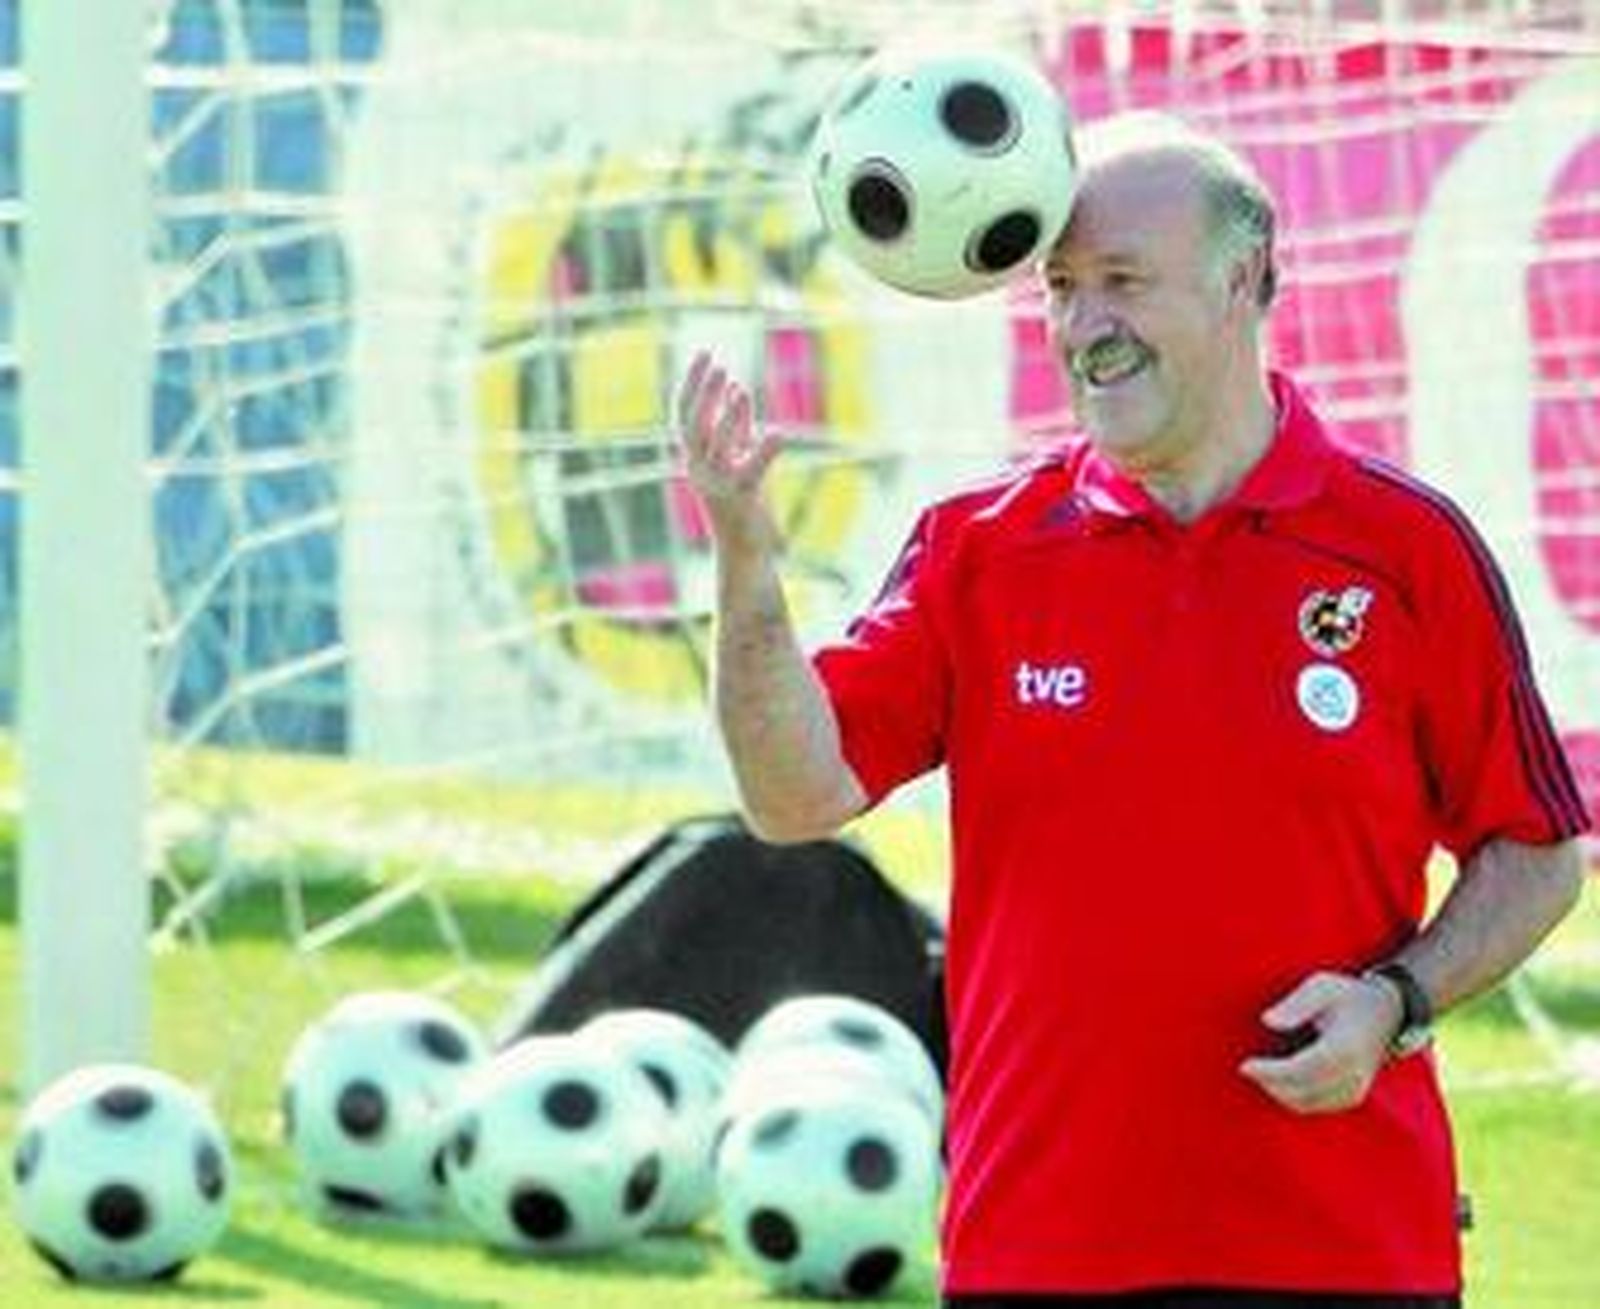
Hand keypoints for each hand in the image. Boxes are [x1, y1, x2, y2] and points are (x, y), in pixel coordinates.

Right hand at [675, 350, 783, 531]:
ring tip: (739, 388)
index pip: (685, 414)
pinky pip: (750, 470)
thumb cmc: (741, 502)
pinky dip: (764, 450)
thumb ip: (736, 425)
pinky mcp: (740, 499)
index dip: (692, 384)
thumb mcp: (737, 456)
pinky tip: (779, 432)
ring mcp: (717, 484)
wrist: (742, 549)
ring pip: (714, 445)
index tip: (706, 354)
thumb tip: (737, 388)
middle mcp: (699, 469)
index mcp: (696, 456)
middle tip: (716, 363)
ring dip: (726, 415)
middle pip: (692, 424)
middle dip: (701, 393)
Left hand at [1238, 971, 1401, 1113]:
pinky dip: (1294, 1098)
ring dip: (1279, 1092)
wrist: (1387, 1013)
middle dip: (1269, 1083)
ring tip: (1260, 1072)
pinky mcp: (1353, 1097)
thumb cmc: (1348, 996)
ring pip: (1307, 1103)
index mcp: (1345, 1047)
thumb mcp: (1322, 986)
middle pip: (1301, 1090)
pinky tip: (1280, 1081)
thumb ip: (1295, 1003)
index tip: (1244, 1066)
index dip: (1269, 1072)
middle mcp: (1354, 1074)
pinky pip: (1317, 1106)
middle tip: (1247, 1068)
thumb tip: (1267, 1021)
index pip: (1300, 1069)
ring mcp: (1356, 1090)